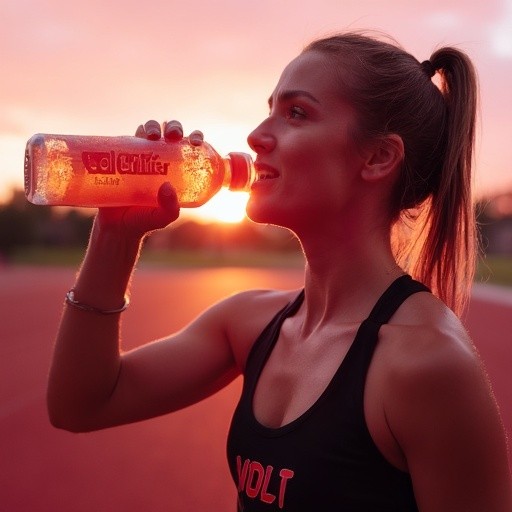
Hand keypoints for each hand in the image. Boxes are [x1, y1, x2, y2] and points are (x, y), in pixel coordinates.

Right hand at [94, 119, 203, 239]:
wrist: (115, 226)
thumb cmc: (144, 221)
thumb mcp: (163, 217)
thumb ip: (170, 208)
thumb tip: (167, 186)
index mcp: (177, 170)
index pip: (190, 149)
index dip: (196, 139)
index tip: (197, 143)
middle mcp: (160, 159)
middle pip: (170, 134)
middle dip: (175, 127)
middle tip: (174, 136)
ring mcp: (140, 155)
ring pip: (150, 131)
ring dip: (154, 126)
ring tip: (153, 136)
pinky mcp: (122, 155)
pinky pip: (129, 137)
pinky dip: (135, 131)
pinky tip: (139, 135)